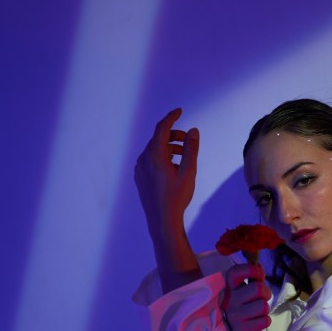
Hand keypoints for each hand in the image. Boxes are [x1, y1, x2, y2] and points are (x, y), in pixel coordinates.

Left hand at [134, 107, 198, 240]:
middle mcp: (143, 159)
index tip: (179, 111)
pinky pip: (149, 160)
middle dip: (173, 135)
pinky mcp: (139, 177)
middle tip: (188, 140)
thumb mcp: (189, 171)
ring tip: (182, 157)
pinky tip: (172, 167)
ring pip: (153, 150)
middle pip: (157, 138)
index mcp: (155, 155)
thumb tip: (193, 130)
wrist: (161, 219)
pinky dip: (161, 157)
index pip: (162, 128)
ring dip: (168, 147)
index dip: (171, 117)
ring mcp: (139, 168)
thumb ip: (190, 149)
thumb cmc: (177, 196)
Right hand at [220, 263, 271, 330]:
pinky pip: (265, 321)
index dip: (252, 270)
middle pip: (258, 288)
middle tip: (262, 299)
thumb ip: (252, 278)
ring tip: (258, 313)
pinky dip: (265, 321)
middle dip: (266, 293)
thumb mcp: (244, 291)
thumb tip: (259, 266)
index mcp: (228, 288)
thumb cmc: (243, 308)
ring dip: (265, 309)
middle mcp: (228, 301)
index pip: (236, 272)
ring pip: (263, 306)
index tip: (259, 275)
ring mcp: (234, 317)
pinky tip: (257, 323)